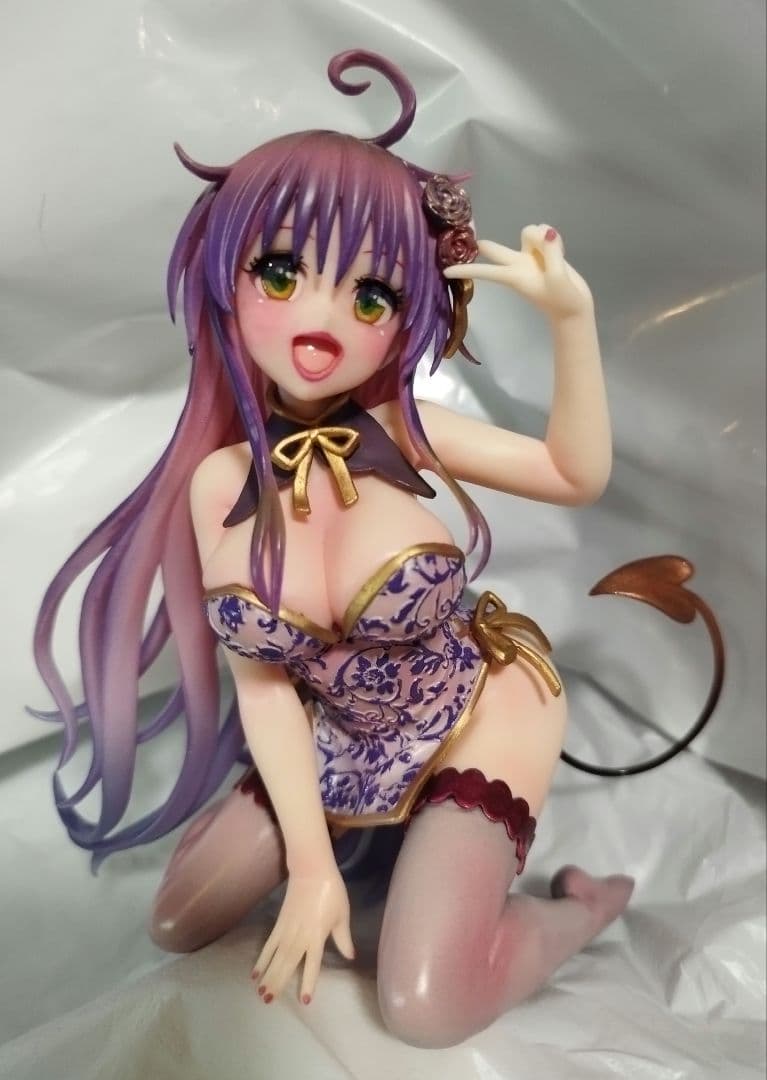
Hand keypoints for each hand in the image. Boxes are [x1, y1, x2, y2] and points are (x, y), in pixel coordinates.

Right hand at [252, 867, 353, 1003]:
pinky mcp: (279, 923)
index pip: (312, 963)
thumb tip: (349, 957)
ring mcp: (287, 930)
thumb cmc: (332, 892)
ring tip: (260, 993)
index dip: (308, 982)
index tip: (304, 1000)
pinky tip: (255, 972)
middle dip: (278, 983)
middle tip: (268, 1001)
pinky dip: (262, 958)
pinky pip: (269, 944)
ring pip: (276, 957)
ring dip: (268, 975)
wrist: (311, 869)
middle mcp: (299, 936)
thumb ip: (343, 938)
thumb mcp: (342, 915)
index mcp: (317, 936)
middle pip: (288, 963)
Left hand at [443, 225, 592, 320]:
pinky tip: (560, 249)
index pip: (486, 271)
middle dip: (486, 245)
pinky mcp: (543, 251)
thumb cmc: (562, 300)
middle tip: (472, 237)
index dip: (466, 270)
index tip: (445, 272)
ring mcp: (530, 257)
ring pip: (528, 231)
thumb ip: (550, 252)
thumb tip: (545, 232)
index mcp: (515, 275)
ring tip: (554, 249)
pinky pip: (545, 232)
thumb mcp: (557, 278)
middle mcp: (518, 264)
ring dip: (539, 234)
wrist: (575, 308)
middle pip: (495, 249)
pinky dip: (553, 237)